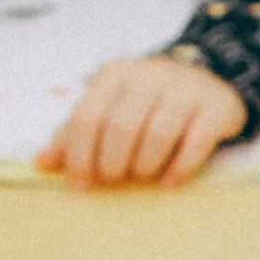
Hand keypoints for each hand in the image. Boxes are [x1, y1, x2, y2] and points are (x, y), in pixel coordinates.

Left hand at [39, 57, 247, 188]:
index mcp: (116, 74)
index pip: (88, 116)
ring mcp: (186, 90)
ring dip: (145, 165)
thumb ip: (77, 133)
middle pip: (121, 126)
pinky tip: (170, 183)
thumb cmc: (150, 102)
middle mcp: (150, 76)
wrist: (209, 81)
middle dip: (112, 161)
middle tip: (114, 179)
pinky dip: (181, 168)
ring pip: (159, 134)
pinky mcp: (216, 108)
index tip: (80, 185)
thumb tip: (44, 163)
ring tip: (142, 176)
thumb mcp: (111, 107)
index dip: (79, 155)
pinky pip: (196, 142)